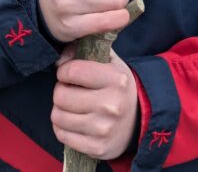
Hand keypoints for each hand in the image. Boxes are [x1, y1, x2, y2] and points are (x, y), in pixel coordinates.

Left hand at [52, 45, 138, 159]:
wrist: (139, 120)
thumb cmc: (118, 88)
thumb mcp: (111, 62)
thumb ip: (86, 51)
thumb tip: (60, 57)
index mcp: (116, 80)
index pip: (72, 71)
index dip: (64, 71)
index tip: (68, 73)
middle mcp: (111, 105)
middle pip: (61, 95)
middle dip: (61, 90)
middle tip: (70, 91)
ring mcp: (103, 129)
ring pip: (58, 116)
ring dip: (60, 110)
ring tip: (71, 106)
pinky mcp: (96, 147)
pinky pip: (62, 135)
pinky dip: (62, 127)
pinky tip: (73, 122)